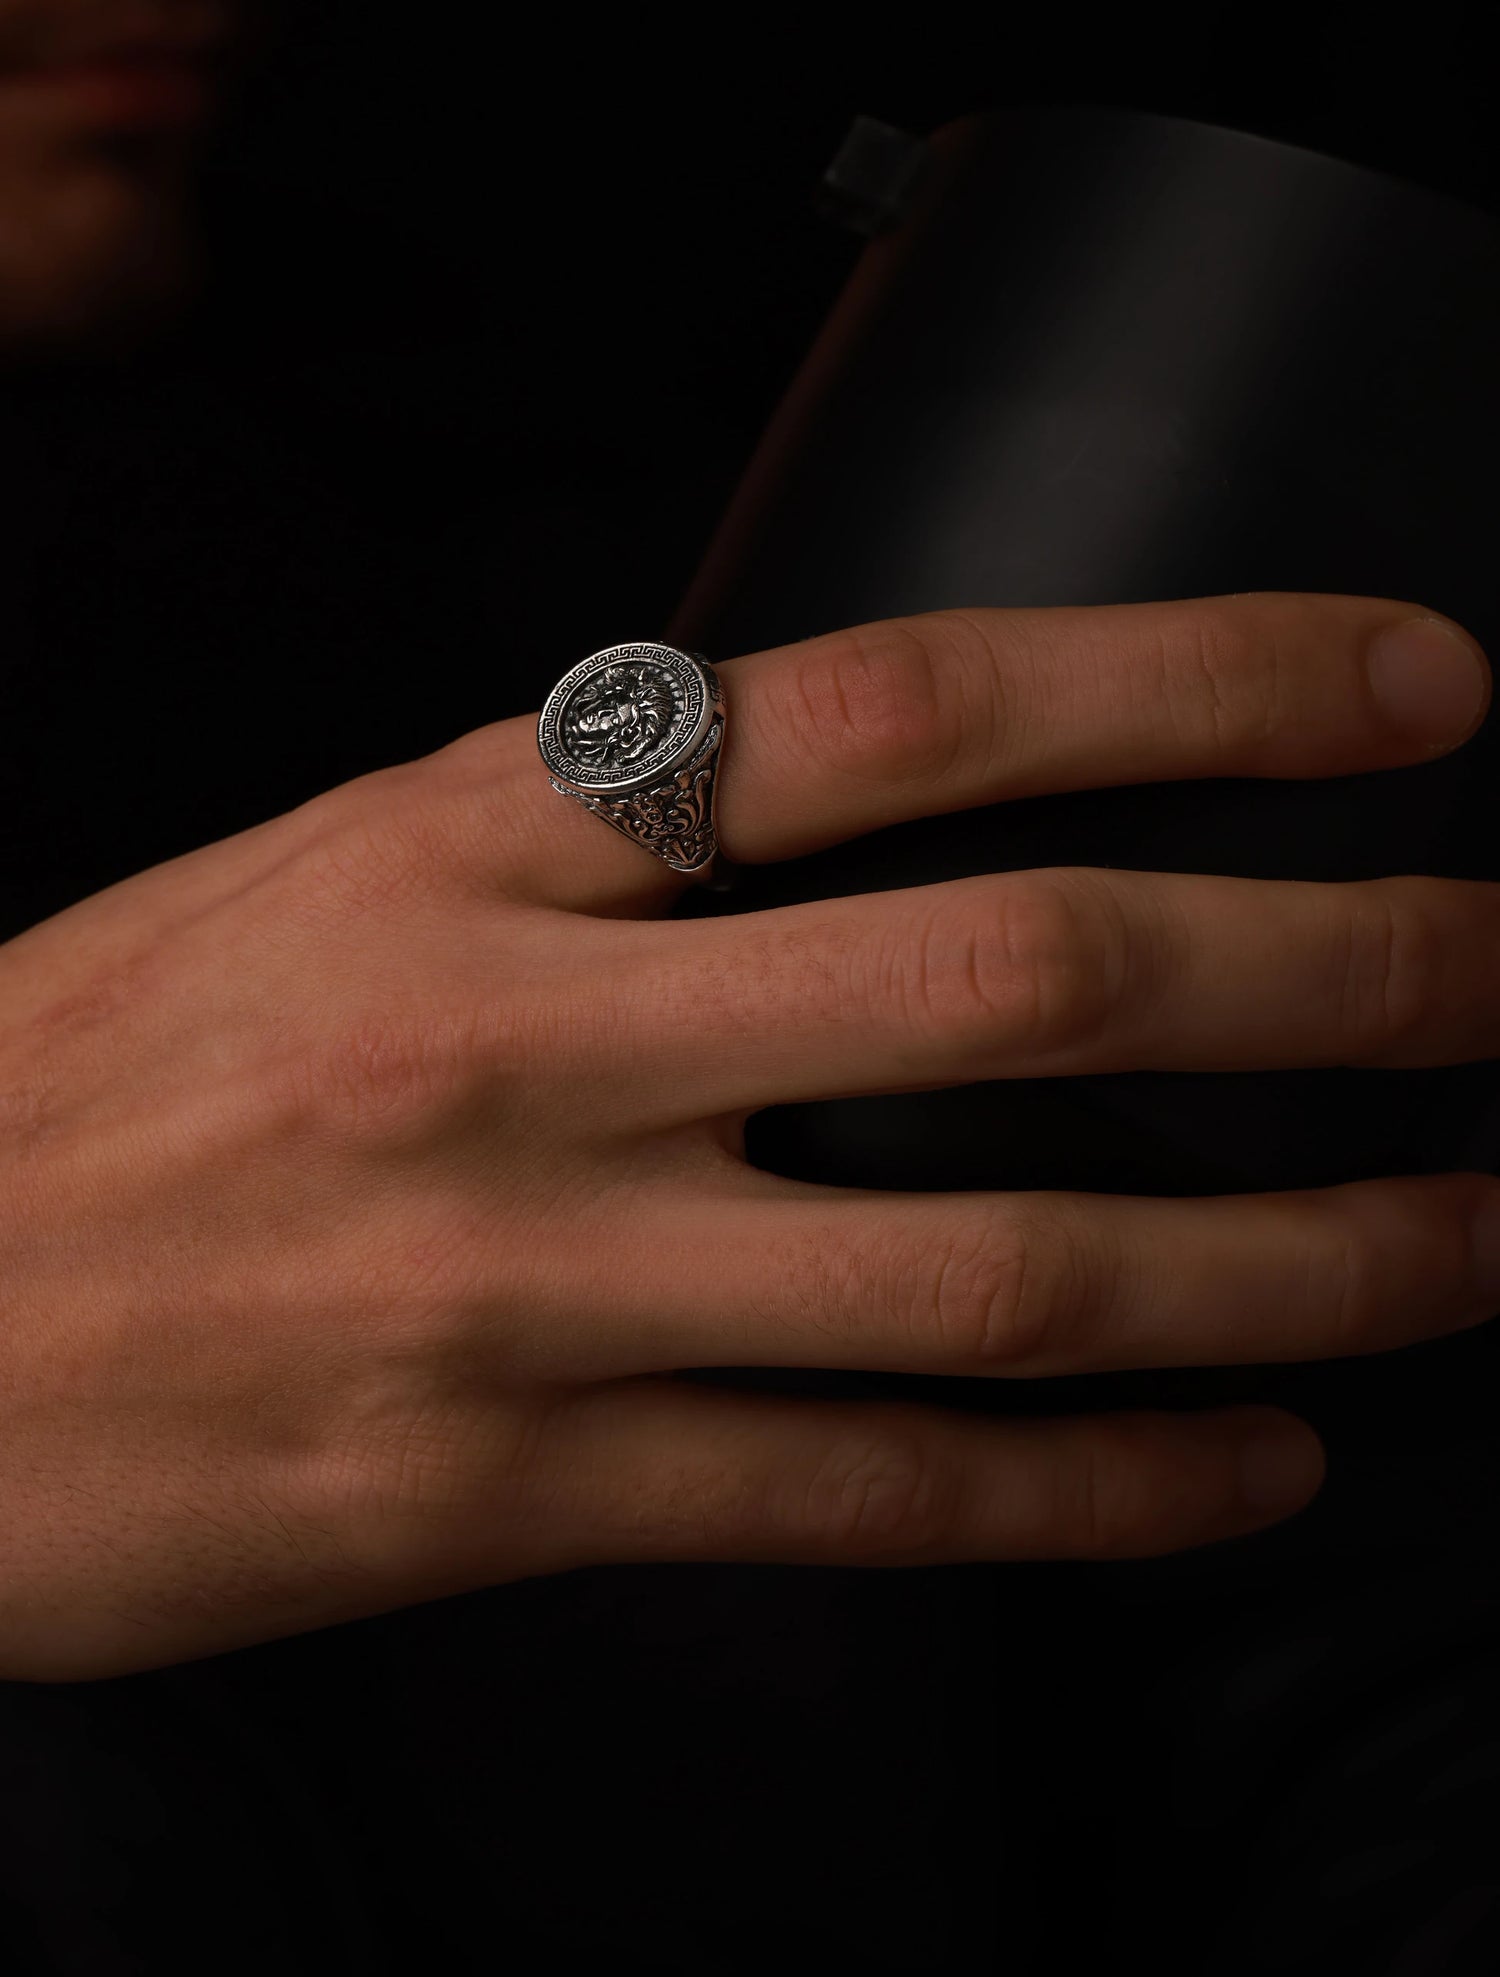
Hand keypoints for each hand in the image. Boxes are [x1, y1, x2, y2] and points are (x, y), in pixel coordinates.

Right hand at [3, 592, 1496, 1681]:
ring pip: (998, 1272)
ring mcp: (523, 1280)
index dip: (1192, 683)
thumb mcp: (327, 871)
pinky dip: (1098, 1490)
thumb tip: (853, 789)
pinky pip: (871, 1493)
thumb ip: (587, 836)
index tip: (1407, 688)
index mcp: (471, 835)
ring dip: (1286, 1260)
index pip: (902, 708)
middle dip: (1326, 966)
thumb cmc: (102, 1071)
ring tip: (1464, 1237)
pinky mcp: (501, 1495)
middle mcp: (520, 1037)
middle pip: (1018, 976)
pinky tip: (1249, 1466)